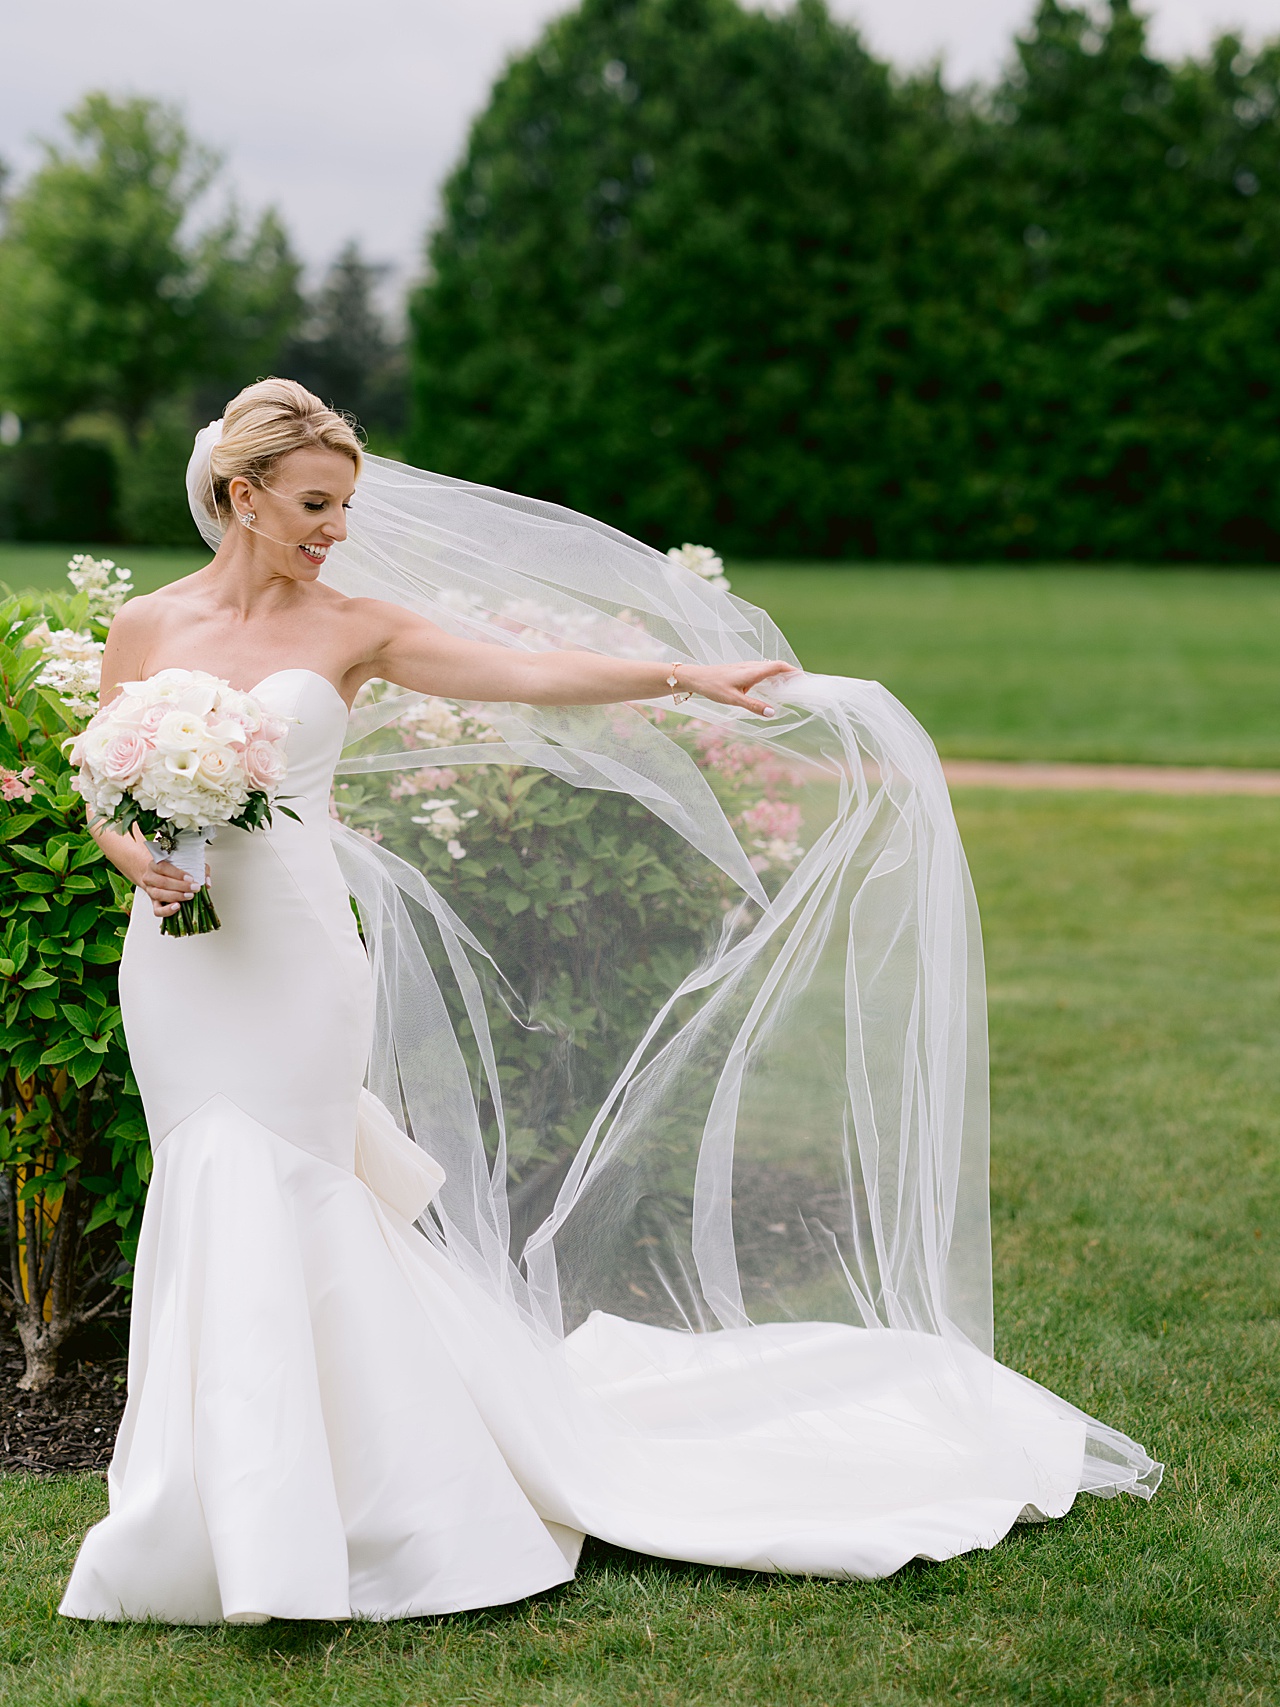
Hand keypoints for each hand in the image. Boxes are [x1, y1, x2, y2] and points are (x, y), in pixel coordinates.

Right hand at [138, 857, 206, 919]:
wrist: (158, 875)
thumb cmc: (174, 870)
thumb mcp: (187, 864)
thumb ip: (199, 870)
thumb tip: (207, 883)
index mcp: (155, 864)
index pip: (163, 867)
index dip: (177, 874)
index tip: (190, 878)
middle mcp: (150, 877)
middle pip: (162, 882)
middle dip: (181, 886)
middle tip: (194, 888)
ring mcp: (150, 891)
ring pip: (159, 894)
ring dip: (176, 896)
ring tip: (189, 896)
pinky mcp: (154, 903)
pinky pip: (157, 910)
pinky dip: (167, 910)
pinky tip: (177, 907)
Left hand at [675, 660, 798, 716]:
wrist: (696, 677)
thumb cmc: (713, 687)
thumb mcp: (734, 699)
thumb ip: (754, 706)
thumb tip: (773, 713)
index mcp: (753, 671)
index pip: (779, 666)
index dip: (793, 671)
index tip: (804, 679)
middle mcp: (751, 666)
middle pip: (777, 666)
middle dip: (790, 674)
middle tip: (800, 686)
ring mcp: (746, 667)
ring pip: (769, 668)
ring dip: (781, 675)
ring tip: (790, 687)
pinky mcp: (741, 670)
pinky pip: (762, 670)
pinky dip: (771, 677)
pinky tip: (770, 687)